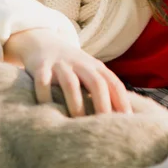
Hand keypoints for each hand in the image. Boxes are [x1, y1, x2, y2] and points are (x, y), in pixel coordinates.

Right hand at [3, 28, 131, 117]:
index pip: (114, 83)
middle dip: (102, 103)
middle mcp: (80, 64)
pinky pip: (42, 82)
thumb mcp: (90, 72)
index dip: (122, 100)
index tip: (127, 120)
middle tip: (105, 125)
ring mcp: (60, 64)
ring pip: (71, 83)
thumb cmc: (72, 66)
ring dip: (76, 103)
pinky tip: (47, 111)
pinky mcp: (40, 67)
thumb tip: (122, 116)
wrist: (42, 42)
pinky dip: (45, 96)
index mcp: (96, 67)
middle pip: (96, 83)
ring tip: (78, 123)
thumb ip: (104, 88)